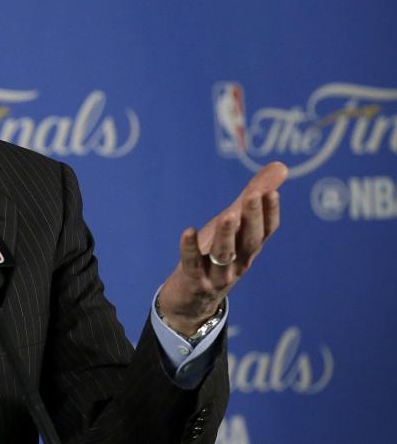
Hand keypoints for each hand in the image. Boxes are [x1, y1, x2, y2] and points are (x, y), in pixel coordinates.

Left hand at [157, 162, 286, 336]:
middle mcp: (238, 263)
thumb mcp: (233, 225)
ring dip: (227, 234)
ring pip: (224, 255)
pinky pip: (192, 264)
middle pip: (249, 241)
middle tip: (253, 195)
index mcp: (249, 249)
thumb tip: (281, 167)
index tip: (272, 191)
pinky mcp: (193, 280)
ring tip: (228, 214)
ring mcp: (217, 275)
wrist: (192, 302)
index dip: (270, 212)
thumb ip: (253, 197)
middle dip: (252, 218)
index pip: (266, 231)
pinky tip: (187, 230)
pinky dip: (190, 248)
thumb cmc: (214, 256)